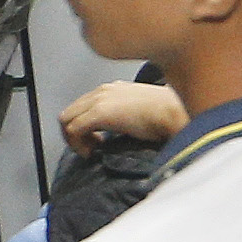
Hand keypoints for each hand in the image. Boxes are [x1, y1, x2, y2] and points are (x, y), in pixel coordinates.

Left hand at [58, 81, 182, 152]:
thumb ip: (126, 116)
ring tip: (91, 150)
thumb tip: (123, 130)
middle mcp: (103, 91)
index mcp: (113, 89)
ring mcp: (99, 100)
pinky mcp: (99, 112)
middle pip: (70, 112)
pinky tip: (93, 152)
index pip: (82, 106)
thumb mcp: (141, 111)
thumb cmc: (167, 113)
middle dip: (74, 134)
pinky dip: (78, 144)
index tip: (95, 140)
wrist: (174, 111)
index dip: (83, 127)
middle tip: (90, 148)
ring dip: (74, 139)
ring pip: (66, 120)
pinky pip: (73, 129)